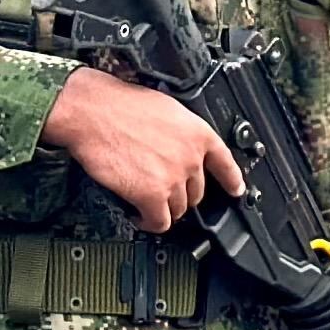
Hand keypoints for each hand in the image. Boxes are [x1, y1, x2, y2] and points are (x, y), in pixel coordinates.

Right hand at [41, 64, 239, 230]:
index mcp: (196, 132)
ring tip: (147, 204)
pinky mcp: (152, 195)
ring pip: (179, 209)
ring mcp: (173, 177)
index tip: (236, 190)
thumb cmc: (118, 105)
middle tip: (162, 192)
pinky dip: (150, 223)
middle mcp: (191, 156)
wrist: (92, 112)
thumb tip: (174, 149)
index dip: (232, 180)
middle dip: (180, 195)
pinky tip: (140, 216)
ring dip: (164, 210)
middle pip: (197, 192)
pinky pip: (160, 221)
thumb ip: (178, 134)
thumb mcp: (164, 109)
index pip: (225, 163)